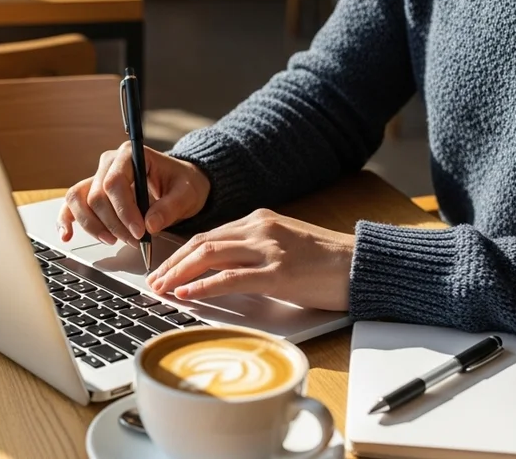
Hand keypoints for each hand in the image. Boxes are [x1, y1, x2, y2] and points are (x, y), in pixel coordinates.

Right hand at [57, 142, 210, 246]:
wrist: (178, 184)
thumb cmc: (182, 184)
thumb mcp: (186, 194)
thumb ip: (170, 208)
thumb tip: (150, 225)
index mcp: (131, 154)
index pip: (114, 182)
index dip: (124, 210)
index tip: (139, 232)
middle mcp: (109, 163)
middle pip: (97, 196)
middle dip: (114, 224)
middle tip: (135, 241)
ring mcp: (97, 177)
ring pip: (79, 200)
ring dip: (92, 225)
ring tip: (112, 240)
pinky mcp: (92, 193)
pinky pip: (72, 204)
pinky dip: (68, 220)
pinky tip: (67, 235)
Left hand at [145, 209, 354, 311]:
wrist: (362, 264)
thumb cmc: (327, 261)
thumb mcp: (285, 246)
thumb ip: (256, 251)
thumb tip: (223, 269)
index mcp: (260, 222)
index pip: (209, 235)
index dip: (181, 254)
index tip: (164, 269)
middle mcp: (260, 230)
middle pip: (202, 243)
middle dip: (172, 264)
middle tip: (153, 281)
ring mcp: (268, 250)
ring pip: (209, 255)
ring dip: (179, 273)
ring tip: (161, 289)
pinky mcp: (278, 273)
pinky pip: (231, 278)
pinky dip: (204, 286)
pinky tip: (187, 295)